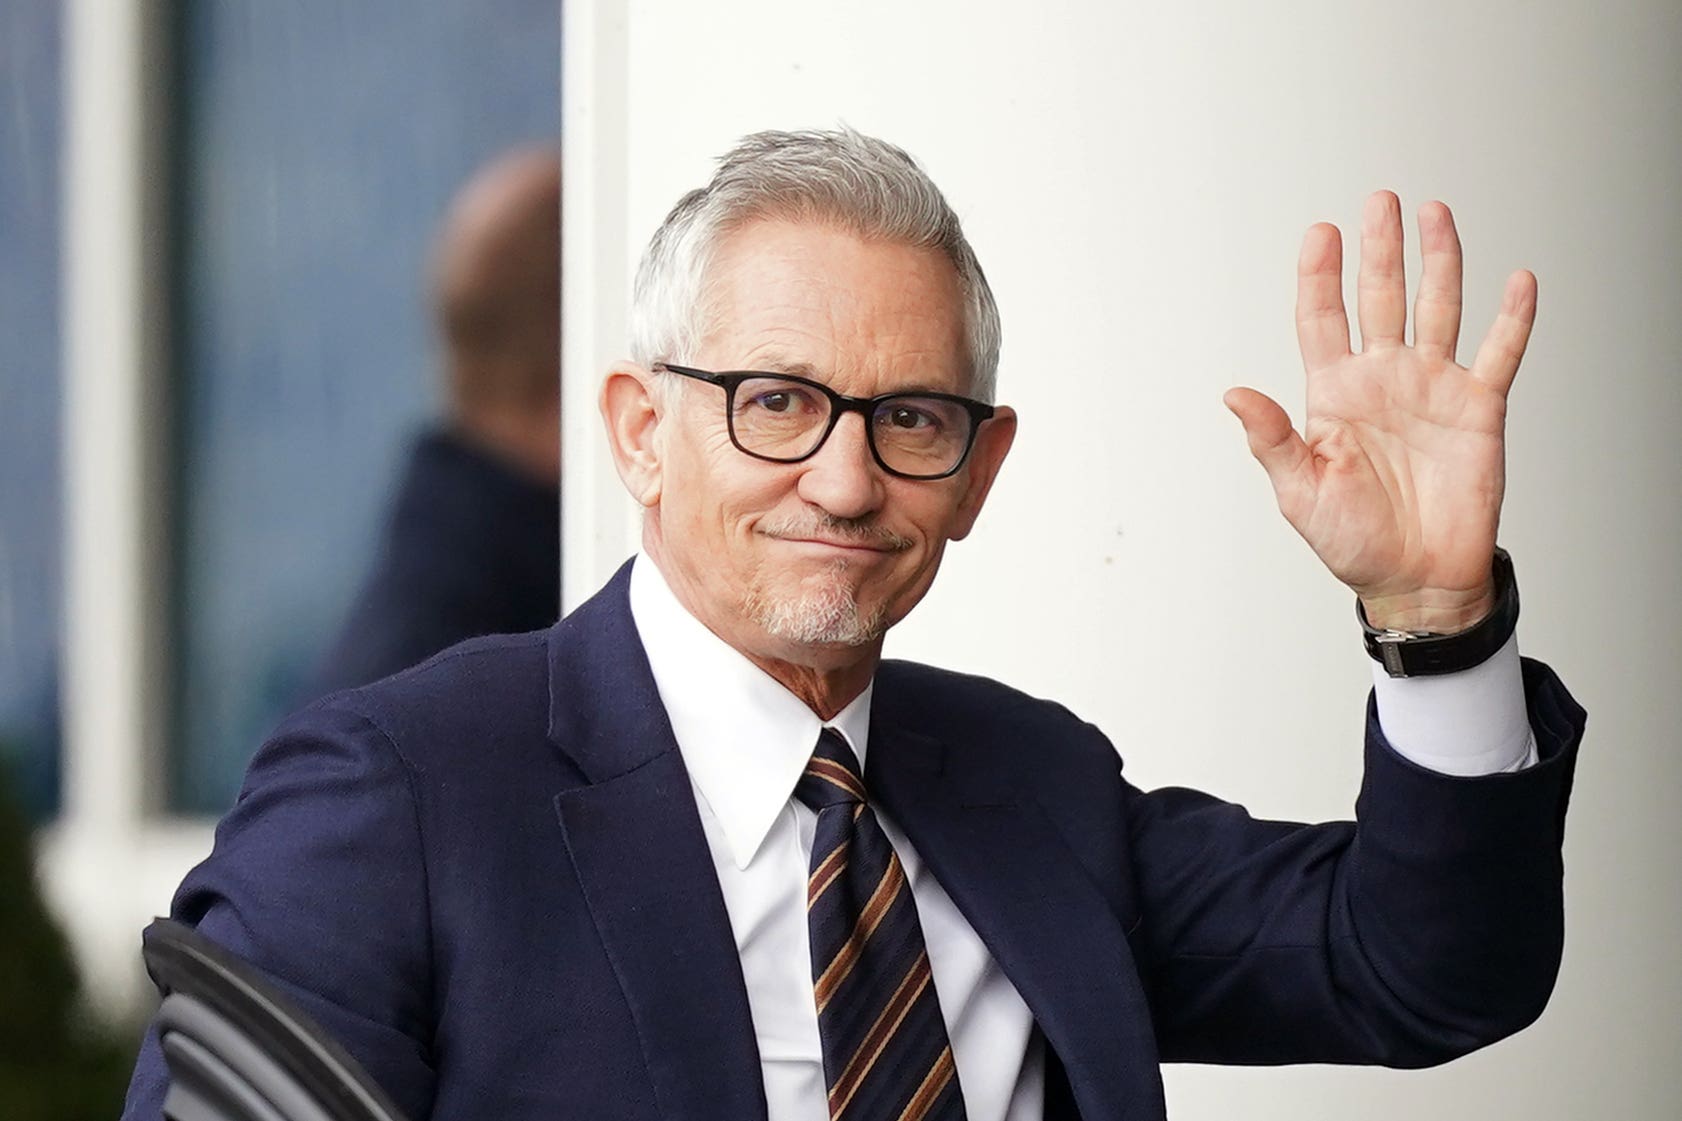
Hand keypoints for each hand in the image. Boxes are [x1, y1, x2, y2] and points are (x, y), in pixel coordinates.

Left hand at [1224, 192, 1536, 632]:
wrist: (1414, 580)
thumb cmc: (1352, 541)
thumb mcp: (1300, 492)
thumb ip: (1273, 438)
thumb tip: (1233, 395)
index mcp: (1334, 394)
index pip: (1322, 319)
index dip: (1321, 275)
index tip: (1320, 232)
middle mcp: (1383, 380)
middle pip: (1382, 298)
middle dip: (1381, 250)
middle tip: (1379, 202)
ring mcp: (1432, 388)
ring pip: (1438, 309)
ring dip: (1440, 262)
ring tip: (1435, 213)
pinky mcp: (1478, 409)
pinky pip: (1500, 354)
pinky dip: (1512, 318)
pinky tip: (1518, 281)